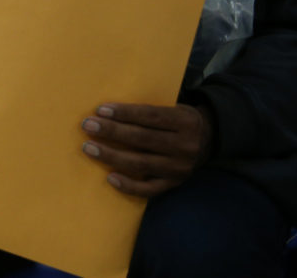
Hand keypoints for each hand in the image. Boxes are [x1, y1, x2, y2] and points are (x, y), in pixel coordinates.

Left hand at [80, 102, 212, 196]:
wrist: (209, 140)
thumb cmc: (178, 120)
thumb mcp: (173, 108)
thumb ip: (149, 111)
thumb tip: (108, 111)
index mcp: (185, 122)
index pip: (150, 116)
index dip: (125, 113)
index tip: (100, 110)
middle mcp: (185, 146)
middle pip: (142, 139)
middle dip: (112, 131)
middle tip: (88, 125)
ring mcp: (179, 168)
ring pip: (141, 163)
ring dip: (111, 155)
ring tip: (89, 147)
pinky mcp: (174, 184)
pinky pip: (149, 189)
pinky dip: (128, 185)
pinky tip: (109, 177)